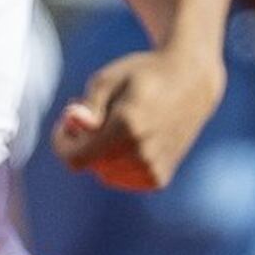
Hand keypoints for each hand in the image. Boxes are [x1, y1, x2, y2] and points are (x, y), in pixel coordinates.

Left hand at [52, 46, 223, 190]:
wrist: (191, 84)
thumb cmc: (144, 76)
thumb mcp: (108, 79)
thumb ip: (87, 105)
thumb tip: (73, 121)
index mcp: (126, 127)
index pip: (75, 159)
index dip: (62, 142)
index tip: (69, 120)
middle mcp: (141, 153)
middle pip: (91, 164)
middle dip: (85, 143)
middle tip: (98, 115)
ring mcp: (152, 169)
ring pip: (106, 174)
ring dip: (103, 154)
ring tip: (116, 126)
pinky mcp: (159, 178)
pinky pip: (123, 179)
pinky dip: (119, 163)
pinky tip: (130, 140)